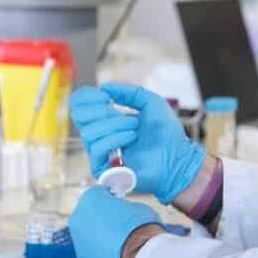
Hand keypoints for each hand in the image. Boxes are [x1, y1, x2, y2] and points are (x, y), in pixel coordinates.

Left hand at [69, 186, 162, 257]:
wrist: (141, 257)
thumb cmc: (141, 228)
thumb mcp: (135, 206)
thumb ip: (122, 206)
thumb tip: (123, 212)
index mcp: (90, 198)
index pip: (97, 192)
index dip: (109, 196)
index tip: (117, 202)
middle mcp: (78, 217)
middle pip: (88, 212)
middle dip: (100, 216)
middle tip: (118, 221)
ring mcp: (78, 240)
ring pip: (87, 233)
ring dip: (99, 234)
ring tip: (118, 240)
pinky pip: (91, 250)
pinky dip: (100, 250)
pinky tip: (115, 253)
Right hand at [70, 83, 206, 204]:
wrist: (178, 158)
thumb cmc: (167, 133)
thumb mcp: (150, 102)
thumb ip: (128, 92)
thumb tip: (104, 88)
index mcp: (107, 120)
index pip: (79, 106)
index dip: (86, 96)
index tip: (104, 96)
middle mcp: (100, 136)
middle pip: (79, 116)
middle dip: (100, 110)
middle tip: (119, 112)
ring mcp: (101, 154)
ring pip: (88, 132)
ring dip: (114, 125)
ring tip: (135, 127)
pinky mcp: (104, 170)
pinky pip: (96, 149)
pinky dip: (114, 138)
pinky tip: (131, 137)